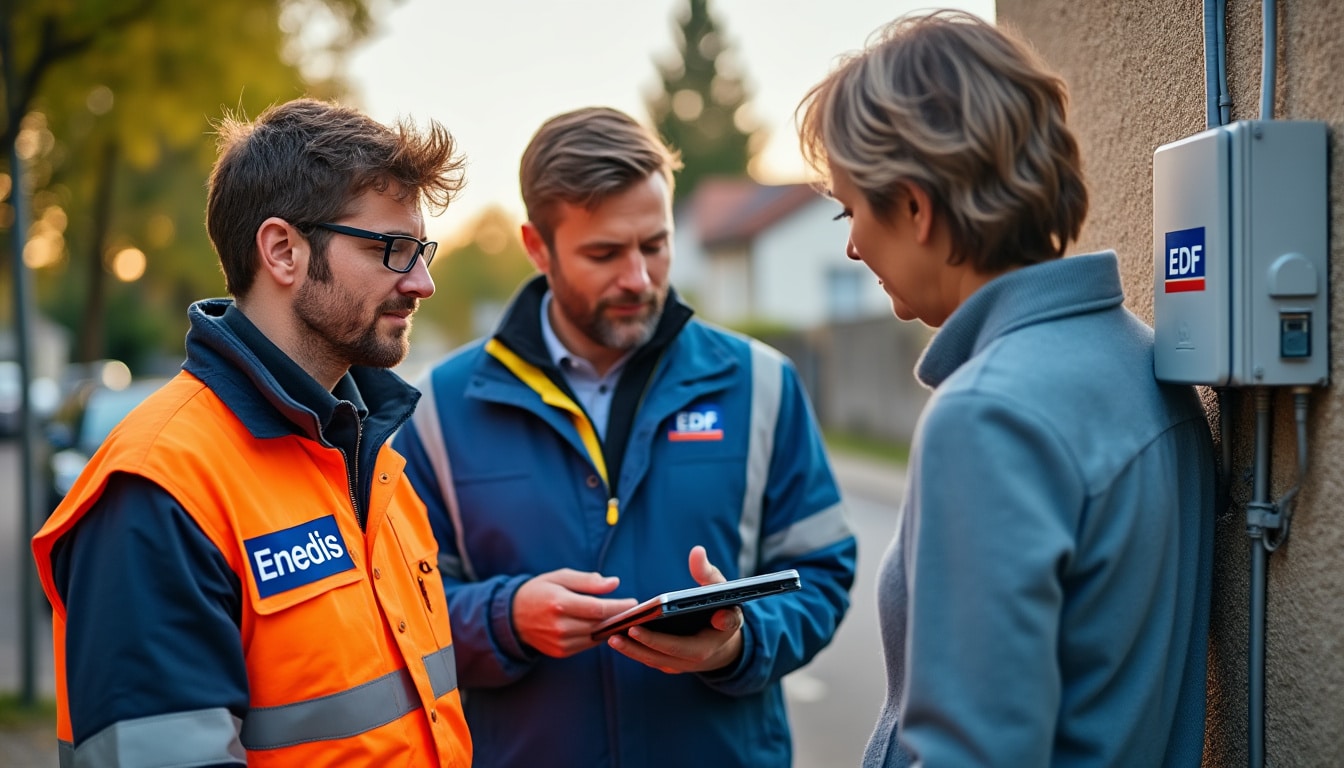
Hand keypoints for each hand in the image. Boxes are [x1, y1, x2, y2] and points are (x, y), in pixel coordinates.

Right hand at [513, 569, 637, 657]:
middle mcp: (560, 626)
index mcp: (560, 603)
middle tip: (632, 611)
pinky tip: (603, 626)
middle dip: (618, 617)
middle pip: (599, 624)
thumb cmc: (539, 591)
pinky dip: (596, 635)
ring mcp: (560, 642)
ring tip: (620, 618)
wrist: (513, 617)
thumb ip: (588, 581)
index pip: (598, 608)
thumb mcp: (561, 577)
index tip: (634, 603)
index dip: (619, 607)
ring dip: (609, 628)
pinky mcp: (561, 652)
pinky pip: (587, 644)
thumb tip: (614, 583)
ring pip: (595, 636)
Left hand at [608, 545, 744, 673]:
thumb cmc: (723, 608)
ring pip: (651, 660)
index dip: (655, 639)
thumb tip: (697, 552)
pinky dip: (635, 651)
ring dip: (630, 651)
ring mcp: (680, 665)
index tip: (635, 628)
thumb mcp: (722, 591)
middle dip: (635, 646)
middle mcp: (692, 661)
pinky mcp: (670, 664)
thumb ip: (709, 574)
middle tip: (614, 634)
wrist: (727, 639)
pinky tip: (618, 637)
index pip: (676, 646)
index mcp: (706, 645)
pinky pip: (650, 659)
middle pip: (658, 656)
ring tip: (610, 636)